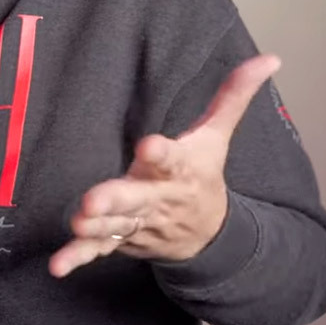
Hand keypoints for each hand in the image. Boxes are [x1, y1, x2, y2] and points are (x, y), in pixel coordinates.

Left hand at [49, 54, 281, 278]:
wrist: (207, 234)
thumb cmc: (202, 174)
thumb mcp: (216, 136)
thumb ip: (232, 96)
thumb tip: (268, 58)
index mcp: (178, 170)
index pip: (171, 159)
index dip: (161, 153)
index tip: (149, 144)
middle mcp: (156, 198)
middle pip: (135, 198)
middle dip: (115, 199)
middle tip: (92, 200)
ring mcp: (137, 223)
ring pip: (114, 226)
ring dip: (95, 227)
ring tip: (77, 223)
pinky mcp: (120, 240)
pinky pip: (98, 250)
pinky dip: (78, 257)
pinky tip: (57, 266)